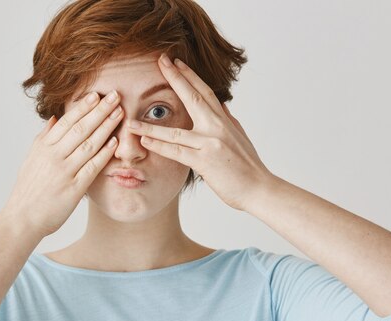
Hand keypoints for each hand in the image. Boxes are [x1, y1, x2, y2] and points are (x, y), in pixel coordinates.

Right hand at [1, 90, 122, 235]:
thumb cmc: (28, 189)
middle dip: (99, 110)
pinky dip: (104, 154)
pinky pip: (92, 167)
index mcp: (44, 147)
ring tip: (119, 113)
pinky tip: (114, 143)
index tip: (96, 95)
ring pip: (89, 144)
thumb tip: (55, 118)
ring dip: (106, 127)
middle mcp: (54, 156)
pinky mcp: (74, 188)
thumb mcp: (32, 159)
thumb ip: (44, 138)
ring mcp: (64, 172)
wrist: (22, 218)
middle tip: (115, 96)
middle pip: (80, 128)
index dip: (82, 107)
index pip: (66, 121)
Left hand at [126, 53, 275, 211]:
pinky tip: (144, 142)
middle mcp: (217, 127)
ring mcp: (210, 143)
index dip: (189, 75)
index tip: (175, 62)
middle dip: (175, 78)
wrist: (259, 188)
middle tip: (160, 61)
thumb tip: (223, 105)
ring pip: (175, 131)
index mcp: (225, 120)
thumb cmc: (248, 167)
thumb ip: (229, 120)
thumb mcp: (239, 137)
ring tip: (131, 121)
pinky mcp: (205, 161)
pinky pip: (177, 152)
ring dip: (150, 126)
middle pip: (192, 97)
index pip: (205, 92)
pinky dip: (160, 146)